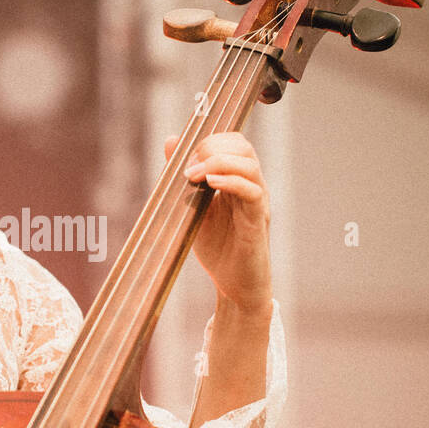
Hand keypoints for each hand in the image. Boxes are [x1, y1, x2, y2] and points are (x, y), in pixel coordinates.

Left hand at [164, 132, 272, 311]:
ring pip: (250, 165)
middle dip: (212, 149)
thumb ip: (184, 175)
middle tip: (188, 169)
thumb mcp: (193, 206)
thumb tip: (171, 140)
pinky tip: (211, 185)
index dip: (209, 142)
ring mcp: (257, 203)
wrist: (234, 287)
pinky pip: (252, 193)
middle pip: (243, 147)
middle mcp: (252, 187)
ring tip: (195, 176)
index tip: (186, 159)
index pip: (233, 143)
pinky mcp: (257, 222)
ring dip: (218, 163)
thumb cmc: (218, 248)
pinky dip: (231, 183)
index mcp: (238, 180)